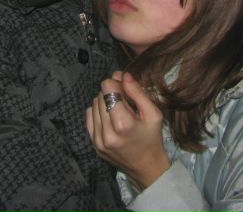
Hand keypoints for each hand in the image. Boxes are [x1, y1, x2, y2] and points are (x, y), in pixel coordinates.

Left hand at [86, 72, 169, 189]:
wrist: (146, 168)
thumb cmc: (152, 138)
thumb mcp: (153, 114)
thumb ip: (137, 93)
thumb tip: (122, 75)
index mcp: (123, 124)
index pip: (107, 89)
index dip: (116, 83)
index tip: (125, 88)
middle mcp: (107, 133)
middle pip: (101, 95)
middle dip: (112, 93)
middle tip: (125, 100)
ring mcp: (98, 140)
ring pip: (94, 104)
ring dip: (105, 102)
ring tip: (118, 111)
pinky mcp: (93, 144)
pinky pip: (89, 116)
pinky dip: (98, 112)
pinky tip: (110, 118)